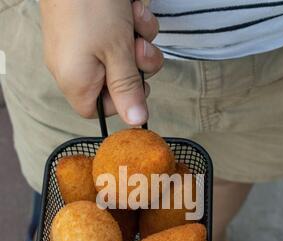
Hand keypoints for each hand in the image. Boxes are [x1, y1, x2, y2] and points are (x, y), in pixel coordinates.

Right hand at [40, 0, 162, 124]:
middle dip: (137, 66)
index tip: (137, 85)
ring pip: (123, 57)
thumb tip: (136, 122)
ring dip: (140, 40)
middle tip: (141, 48)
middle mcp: (75, 66)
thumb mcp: (117, 52)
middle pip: (116, 83)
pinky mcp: (91, 26)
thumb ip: (128, 89)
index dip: (122, 102)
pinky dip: (132, 23)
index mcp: (76, 81)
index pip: (99, 110)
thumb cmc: (92, 6)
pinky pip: (119, 36)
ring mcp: (82, 45)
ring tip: (136, 19)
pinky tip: (132, 7)